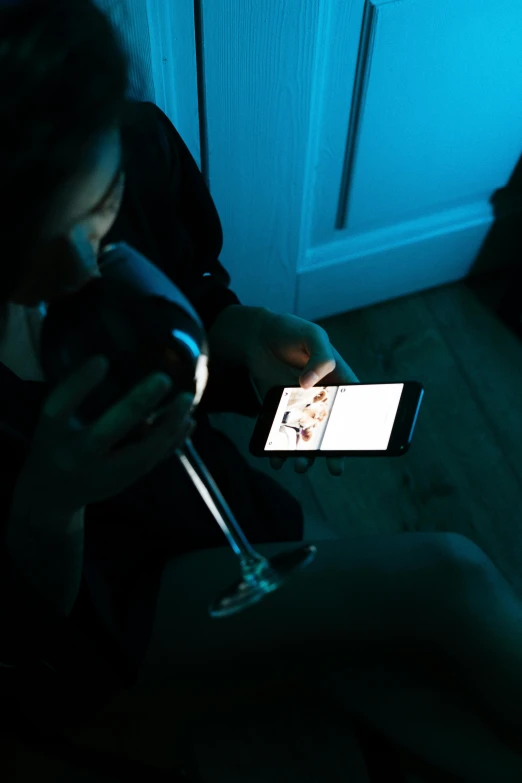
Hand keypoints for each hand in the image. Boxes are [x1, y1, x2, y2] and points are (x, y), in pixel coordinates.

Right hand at [20, 355, 195, 514]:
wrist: (54, 493)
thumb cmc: (57, 441)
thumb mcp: (56, 419)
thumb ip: (78, 396)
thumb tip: (121, 360)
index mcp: (51, 432)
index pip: (59, 406)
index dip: (80, 383)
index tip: (102, 359)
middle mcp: (74, 455)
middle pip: (105, 433)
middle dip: (136, 406)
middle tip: (163, 379)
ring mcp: (101, 474)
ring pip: (138, 454)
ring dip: (166, 426)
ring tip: (186, 400)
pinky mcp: (122, 483)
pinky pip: (152, 462)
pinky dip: (172, 442)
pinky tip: (187, 422)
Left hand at [245, 311, 358, 476]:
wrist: (257, 337)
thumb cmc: (291, 331)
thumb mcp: (312, 335)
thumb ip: (320, 356)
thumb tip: (309, 383)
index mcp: (340, 381)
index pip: (355, 406)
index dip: (360, 425)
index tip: (362, 441)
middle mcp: (323, 400)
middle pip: (333, 429)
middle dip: (335, 451)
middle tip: (335, 468)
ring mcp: (301, 409)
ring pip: (308, 437)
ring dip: (306, 455)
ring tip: (301, 466)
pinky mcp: (280, 413)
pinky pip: (283, 435)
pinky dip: (279, 450)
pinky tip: (276, 460)